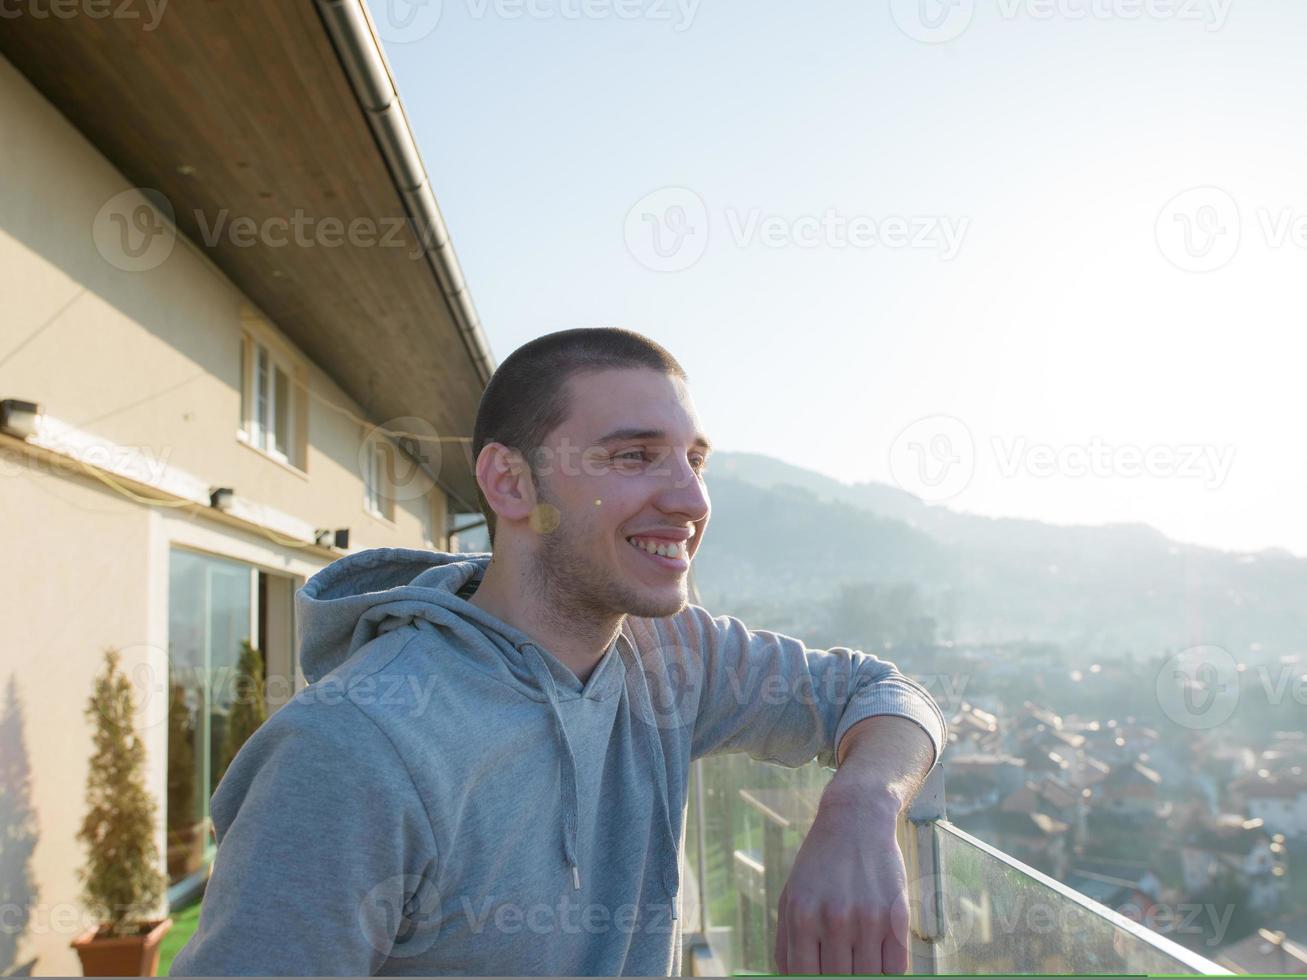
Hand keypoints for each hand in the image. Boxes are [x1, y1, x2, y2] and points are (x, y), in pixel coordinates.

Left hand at [773, 789, 909, 974]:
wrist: (856, 820)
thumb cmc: (819, 862)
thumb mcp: (791, 895)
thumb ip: (786, 942)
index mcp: (802, 916)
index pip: (805, 977)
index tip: (821, 976)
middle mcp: (834, 919)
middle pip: (838, 979)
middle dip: (839, 976)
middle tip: (842, 962)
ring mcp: (868, 919)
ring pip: (868, 977)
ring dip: (864, 973)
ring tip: (858, 956)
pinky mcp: (897, 915)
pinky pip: (896, 968)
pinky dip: (887, 969)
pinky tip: (878, 955)